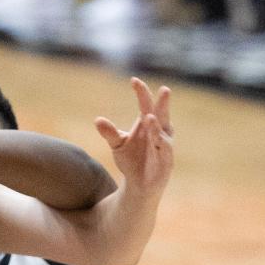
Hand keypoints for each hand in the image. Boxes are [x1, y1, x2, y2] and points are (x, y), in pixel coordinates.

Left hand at [95, 78, 173, 198]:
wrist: (138, 185)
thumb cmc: (131, 160)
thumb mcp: (118, 145)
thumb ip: (109, 133)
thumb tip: (97, 120)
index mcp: (148, 123)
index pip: (145, 104)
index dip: (141, 93)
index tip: (133, 80)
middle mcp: (159, 131)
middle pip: (160, 114)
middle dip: (162, 103)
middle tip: (164, 89)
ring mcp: (164, 145)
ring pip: (163, 132)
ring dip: (157, 124)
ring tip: (148, 116)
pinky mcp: (166, 160)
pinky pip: (164, 150)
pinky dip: (160, 143)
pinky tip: (156, 139)